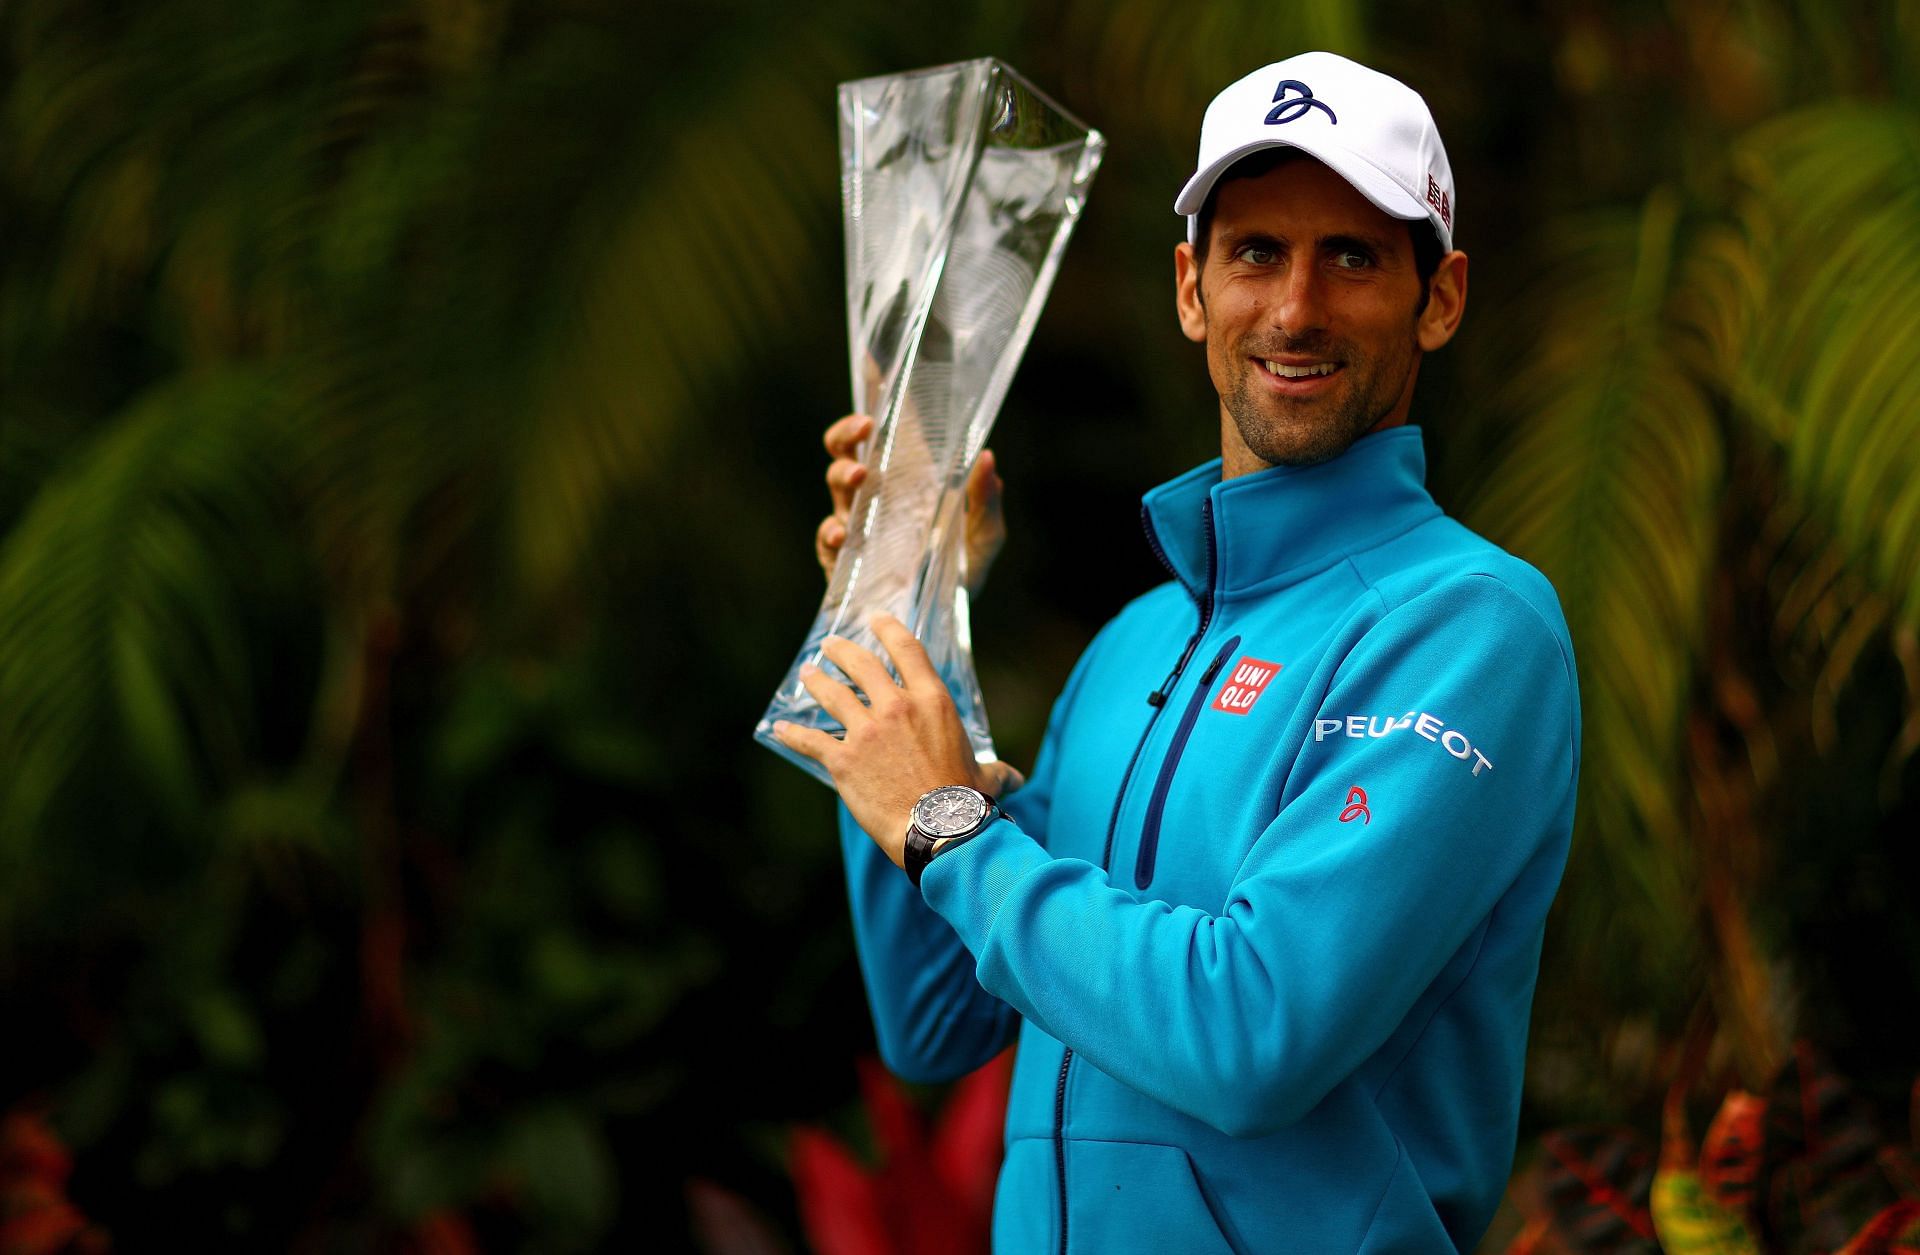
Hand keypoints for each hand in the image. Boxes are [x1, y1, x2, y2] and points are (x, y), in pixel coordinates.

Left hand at [772, 613, 1024, 866]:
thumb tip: (1014, 779)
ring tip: (807, 673)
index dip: (888, 629)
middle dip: (842, 650)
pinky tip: (779, 730)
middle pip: (861, 664)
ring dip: (816, 681)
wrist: (939, 829)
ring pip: (831, 694)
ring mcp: (866, 731)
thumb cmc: (966, 802)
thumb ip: (997, 771)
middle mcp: (896, 706)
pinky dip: (792, 734)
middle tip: (831, 645)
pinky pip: (810, 741)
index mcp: (932, 701)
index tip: (875, 619)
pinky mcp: (842, 760)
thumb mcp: (987, 776)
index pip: (906, 649)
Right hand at [815, 414, 1006, 597]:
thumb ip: (987, 501)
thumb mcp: (984, 535)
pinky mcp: (845, 566)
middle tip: (866, 430)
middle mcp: (872, 501)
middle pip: (844, 456)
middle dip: (845, 438)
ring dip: (842, 477)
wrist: (947, 618)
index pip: (873, 441)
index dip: (863, 421)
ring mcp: (856, 531)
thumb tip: (986, 456)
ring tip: (860, 476)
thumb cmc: (963, 568)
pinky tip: (843, 535)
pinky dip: (830, 535)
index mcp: (900, 484)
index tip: (874, 408)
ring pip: (835, 491)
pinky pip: (827, 545)